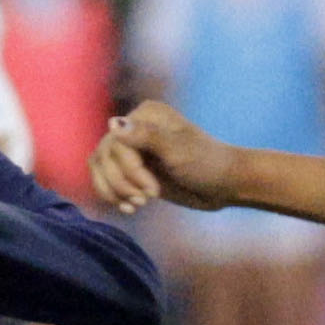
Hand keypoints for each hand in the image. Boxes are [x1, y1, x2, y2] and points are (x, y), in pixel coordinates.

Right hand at [89, 103, 241, 216]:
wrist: (223, 185)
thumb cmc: (207, 164)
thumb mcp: (178, 151)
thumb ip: (146, 137)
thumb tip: (114, 123)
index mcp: (146, 115)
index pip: (116, 143)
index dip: (129, 170)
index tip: (152, 190)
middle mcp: (135, 127)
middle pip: (103, 156)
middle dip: (122, 183)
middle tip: (146, 199)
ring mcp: (132, 149)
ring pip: (100, 168)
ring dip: (114, 190)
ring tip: (138, 204)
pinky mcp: (133, 169)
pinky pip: (107, 180)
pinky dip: (113, 196)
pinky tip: (130, 208)